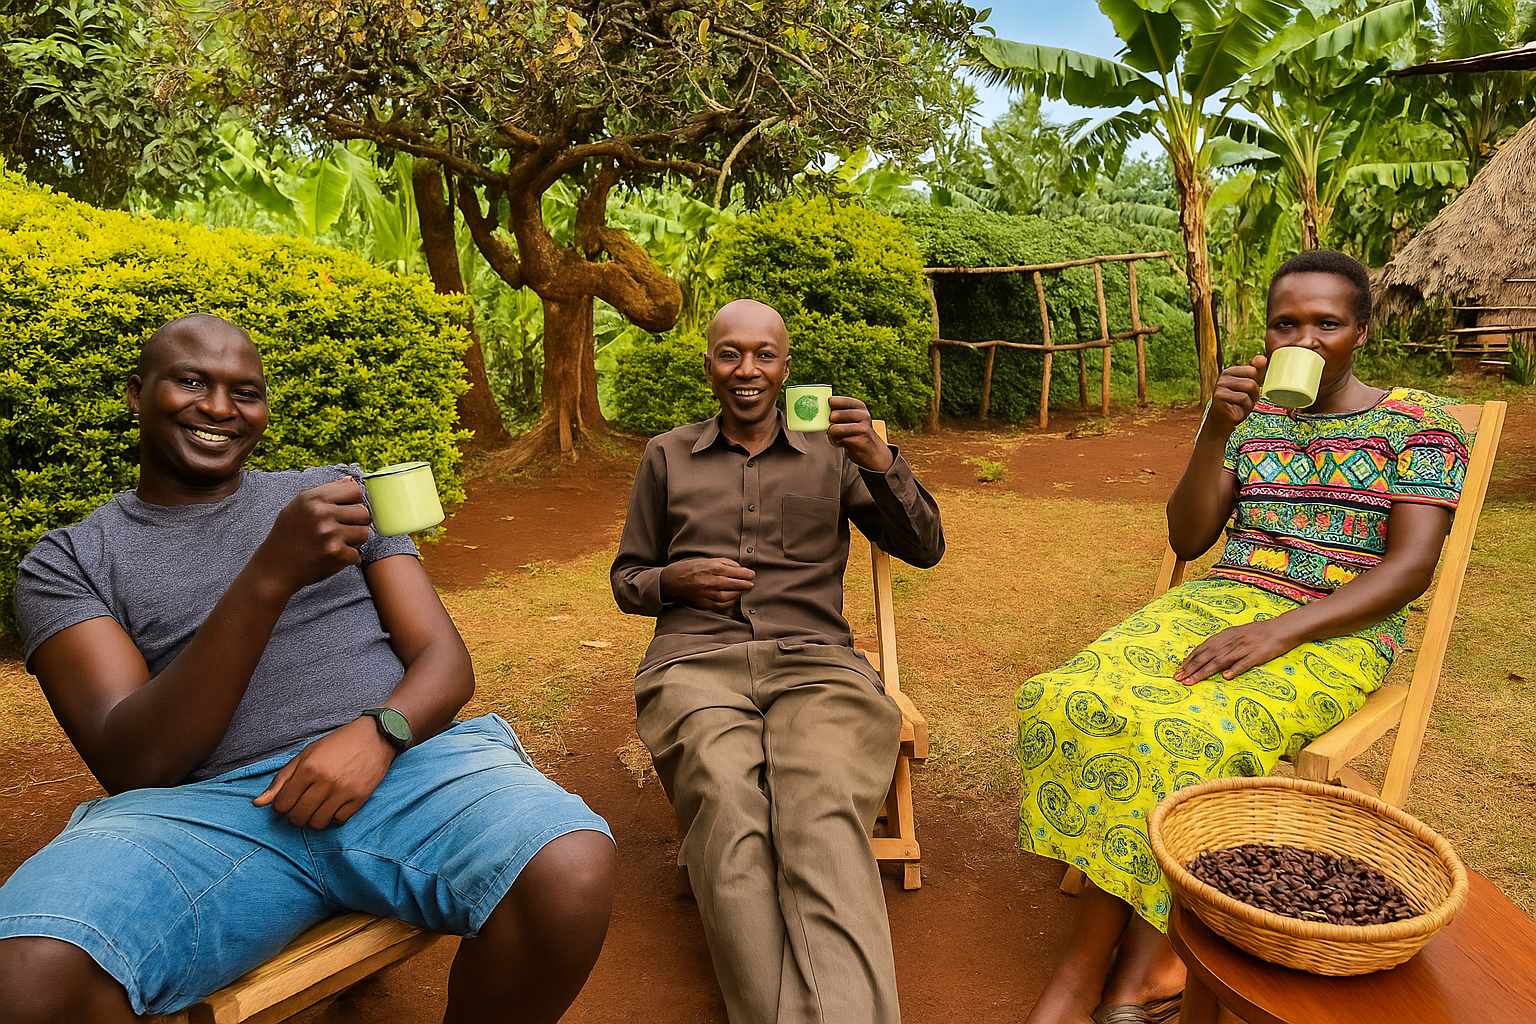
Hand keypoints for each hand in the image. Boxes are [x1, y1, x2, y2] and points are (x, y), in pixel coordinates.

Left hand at [253, 716, 394, 827]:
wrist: (376, 736)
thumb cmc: (338, 744)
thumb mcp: (306, 755)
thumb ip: (281, 780)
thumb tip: (257, 804)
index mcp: (308, 768)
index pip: (282, 805)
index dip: (281, 807)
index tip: (288, 802)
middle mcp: (325, 781)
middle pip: (298, 817)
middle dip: (295, 816)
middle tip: (301, 807)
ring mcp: (343, 791)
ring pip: (318, 823)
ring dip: (314, 820)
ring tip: (317, 808)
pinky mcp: (360, 798)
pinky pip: (339, 821)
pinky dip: (334, 818)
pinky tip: (335, 806)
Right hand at [254, 477, 372, 592]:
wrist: (275, 568)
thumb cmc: (288, 536)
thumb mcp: (299, 506)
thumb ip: (326, 493)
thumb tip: (351, 480)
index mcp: (313, 498)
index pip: (355, 490)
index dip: (354, 501)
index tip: (346, 510)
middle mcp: (322, 513)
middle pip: (363, 512)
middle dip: (356, 522)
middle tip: (340, 530)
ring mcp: (330, 534)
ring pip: (364, 532)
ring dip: (354, 540)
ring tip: (335, 542)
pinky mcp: (336, 554)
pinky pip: (357, 553)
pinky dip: (347, 557)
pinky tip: (330, 556)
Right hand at [660, 557, 754, 611]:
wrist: (672, 581)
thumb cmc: (691, 569)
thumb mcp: (707, 560)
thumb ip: (724, 563)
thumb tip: (740, 569)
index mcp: (711, 568)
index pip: (734, 571)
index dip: (746, 574)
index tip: (751, 575)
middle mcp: (709, 581)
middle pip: (733, 584)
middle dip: (745, 585)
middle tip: (751, 584)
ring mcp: (706, 593)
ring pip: (728, 596)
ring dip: (738, 594)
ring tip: (742, 591)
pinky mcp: (703, 603)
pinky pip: (720, 605)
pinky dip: (729, 603)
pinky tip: (733, 598)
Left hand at [827, 396, 893, 472]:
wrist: (872, 451)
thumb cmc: (855, 433)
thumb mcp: (849, 419)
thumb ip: (838, 413)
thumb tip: (819, 411)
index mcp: (859, 406)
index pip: (837, 401)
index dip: (829, 407)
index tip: (829, 413)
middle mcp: (862, 414)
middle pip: (834, 415)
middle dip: (830, 424)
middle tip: (835, 428)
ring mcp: (863, 427)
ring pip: (834, 428)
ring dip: (832, 434)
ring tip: (838, 436)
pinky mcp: (860, 439)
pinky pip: (838, 440)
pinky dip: (836, 442)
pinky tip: (843, 442)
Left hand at [1175, 617, 1297, 684]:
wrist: (1281, 628)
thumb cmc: (1256, 634)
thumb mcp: (1235, 635)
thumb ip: (1221, 644)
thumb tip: (1204, 655)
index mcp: (1225, 636)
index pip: (1203, 648)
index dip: (1190, 659)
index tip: (1179, 669)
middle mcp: (1231, 641)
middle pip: (1208, 655)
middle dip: (1192, 668)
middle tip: (1179, 678)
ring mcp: (1244, 648)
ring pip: (1221, 661)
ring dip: (1205, 671)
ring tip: (1192, 681)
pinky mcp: (1257, 655)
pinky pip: (1244, 663)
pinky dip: (1234, 669)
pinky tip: (1225, 677)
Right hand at [1205, 354, 1268, 433]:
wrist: (1223, 421)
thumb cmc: (1238, 403)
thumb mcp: (1250, 387)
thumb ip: (1257, 372)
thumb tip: (1262, 358)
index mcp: (1231, 371)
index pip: (1253, 370)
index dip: (1256, 383)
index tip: (1248, 391)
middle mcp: (1223, 376)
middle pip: (1252, 381)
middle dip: (1254, 393)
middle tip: (1245, 400)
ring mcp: (1220, 386)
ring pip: (1249, 389)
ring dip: (1250, 401)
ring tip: (1241, 405)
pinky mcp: (1220, 397)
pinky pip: (1243, 399)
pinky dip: (1244, 407)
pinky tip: (1236, 409)